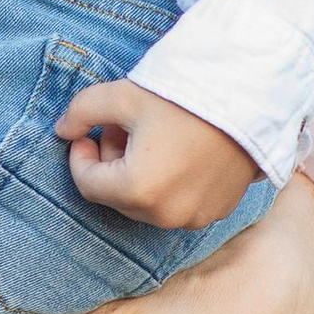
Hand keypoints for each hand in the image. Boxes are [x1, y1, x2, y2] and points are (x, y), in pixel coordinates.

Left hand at [57, 78, 257, 229]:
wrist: (251, 97)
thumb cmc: (184, 96)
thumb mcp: (123, 96)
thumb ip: (82, 112)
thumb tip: (62, 130)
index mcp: (138, 190)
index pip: (88, 183)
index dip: (79, 157)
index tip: (83, 133)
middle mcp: (166, 215)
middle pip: (117, 197)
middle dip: (110, 165)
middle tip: (118, 129)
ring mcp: (195, 217)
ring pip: (147, 204)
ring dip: (137, 176)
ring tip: (148, 137)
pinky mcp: (217, 212)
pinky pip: (177, 205)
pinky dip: (167, 184)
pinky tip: (176, 150)